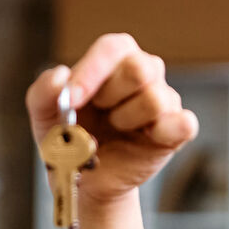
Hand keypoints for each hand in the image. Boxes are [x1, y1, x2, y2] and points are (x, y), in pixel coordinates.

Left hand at [25, 33, 199, 208]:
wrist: (85, 179)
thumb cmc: (69, 139)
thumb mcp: (44, 115)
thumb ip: (43, 91)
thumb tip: (61, 75)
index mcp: (114, 58)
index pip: (112, 48)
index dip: (91, 72)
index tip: (72, 100)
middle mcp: (145, 71)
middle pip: (139, 69)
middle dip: (109, 97)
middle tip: (99, 114)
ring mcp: (164, 99)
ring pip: (155, 99)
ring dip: (126, 121)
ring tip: (116, 129)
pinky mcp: (176, 128)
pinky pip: (184, 123)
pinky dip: (164, 132)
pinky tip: (145, 139)